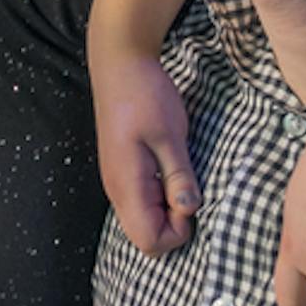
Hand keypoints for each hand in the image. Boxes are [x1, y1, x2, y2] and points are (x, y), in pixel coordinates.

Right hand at [91, 42, 199, 254]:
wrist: (119, 64)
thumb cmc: (145, 94)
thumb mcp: (170, 134)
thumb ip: (179, 176)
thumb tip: (189, 210)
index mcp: (127, 184)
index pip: (150, 241)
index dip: (178, 231)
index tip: (190, 196)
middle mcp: (116, 190)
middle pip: (145, 237)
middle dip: (174, 224)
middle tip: (188, 186)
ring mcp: (116, 181)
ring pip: (143, 220)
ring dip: (168, 209)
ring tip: (181, 174)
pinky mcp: (122, 170)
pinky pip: (141, 202)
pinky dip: (160, 197)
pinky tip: (171, 169)